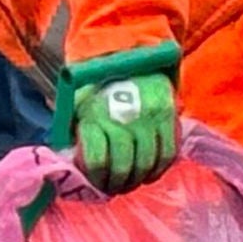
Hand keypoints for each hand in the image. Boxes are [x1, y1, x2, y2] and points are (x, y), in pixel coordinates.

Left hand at [71, 69, 179, 189]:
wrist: (128, 53)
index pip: (97, 162)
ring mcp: (148, 116)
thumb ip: (74, 136)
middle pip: (123, 167)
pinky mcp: (168, 115)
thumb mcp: (75, 106)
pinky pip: (168, 154)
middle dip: (118, 184)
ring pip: (146, 164)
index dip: (97, 180)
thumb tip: (73, 169)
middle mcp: (121, 116)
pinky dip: (158, 170)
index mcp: (93, 115)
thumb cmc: (96, 86)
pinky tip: (149, 173)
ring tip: (131, 182)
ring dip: (138, 180)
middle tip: (115, 188)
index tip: (97, 185)